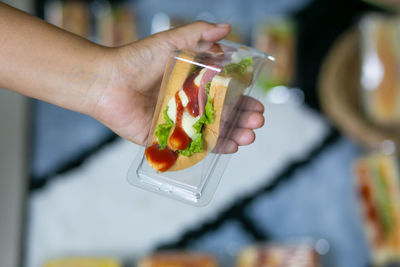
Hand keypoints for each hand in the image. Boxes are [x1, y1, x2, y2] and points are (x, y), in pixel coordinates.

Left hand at [90, 21, 264, 152]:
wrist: (108, 80)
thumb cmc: (138, 59)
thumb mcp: (171, 41)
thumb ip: (198, 33)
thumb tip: (227, 28)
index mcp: (191, 84)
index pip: (224, 95)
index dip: (242, 100)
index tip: (258, 104)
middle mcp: (187, 105)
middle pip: (221, 116)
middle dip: (242, 120)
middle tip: (258, 122)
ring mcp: (177, 123)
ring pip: (211, 132)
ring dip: (233, 135)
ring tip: (250, 136)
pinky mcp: (164, 138)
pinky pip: (191, 146)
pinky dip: (212, 148)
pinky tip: (230, 148)